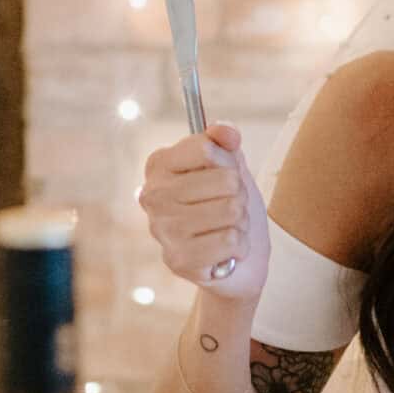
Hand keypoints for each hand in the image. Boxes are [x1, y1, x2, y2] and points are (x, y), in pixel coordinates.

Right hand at [138, 123, 269, 300]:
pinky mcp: (177, 260)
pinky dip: (239, 247)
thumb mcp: (232, 167)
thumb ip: (226, 142)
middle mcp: (152, 195)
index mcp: (159, 164)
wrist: (239, 261)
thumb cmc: (229, 208)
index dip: (229, 162)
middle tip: (229, 208)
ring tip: (228, 228)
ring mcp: (162, 229)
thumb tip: (226, 130)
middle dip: (239, 196)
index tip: (224, 175)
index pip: (207, 148)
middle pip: (226, 180)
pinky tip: (225, 252)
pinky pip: (230, 241)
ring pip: (231, 210)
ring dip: (241, 222)